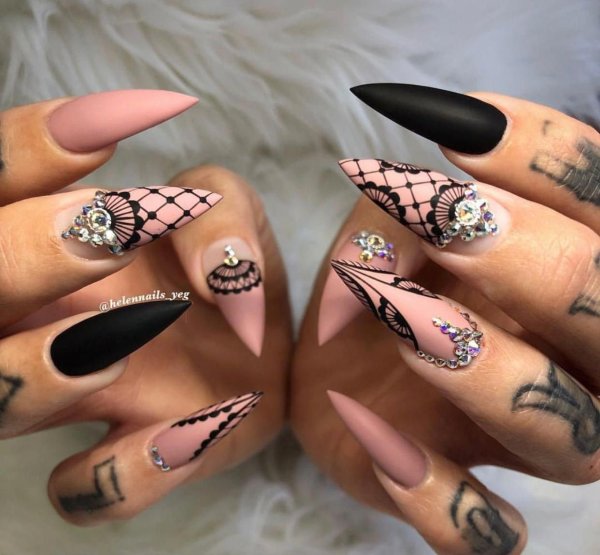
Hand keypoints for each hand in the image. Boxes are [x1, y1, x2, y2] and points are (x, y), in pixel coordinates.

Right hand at [0, 91, 291, 524]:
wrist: (268, 359)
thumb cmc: (230, 275)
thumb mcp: (232, 215)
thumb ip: (218, 210)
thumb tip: (217, 269)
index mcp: (63, 244)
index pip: (2, 184)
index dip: (24, 158)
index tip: (95, 141)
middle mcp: (49, 322)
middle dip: (21, 260)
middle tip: (101, 240)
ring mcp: (79, 398)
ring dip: (35, 376)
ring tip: (114, 349)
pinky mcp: (125, 458)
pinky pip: (86, 490)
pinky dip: (120, 473)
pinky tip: (184, 432)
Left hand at [291, 86, 598, 553]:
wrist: (332, 378)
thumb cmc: (372, 289)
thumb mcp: (383, 230)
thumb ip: (403, 209)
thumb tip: (416, 205)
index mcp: (567, 275)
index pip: (599, 199)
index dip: (547, 157)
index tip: (462, 126)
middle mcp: (579, 361)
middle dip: (536, 264)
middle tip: (454, 221)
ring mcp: (533, 437)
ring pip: (567, 433)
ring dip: (486, 371)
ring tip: (401, 316)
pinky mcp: (472, 498)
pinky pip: (487, 534)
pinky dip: (440, 500)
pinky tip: (377, 443)